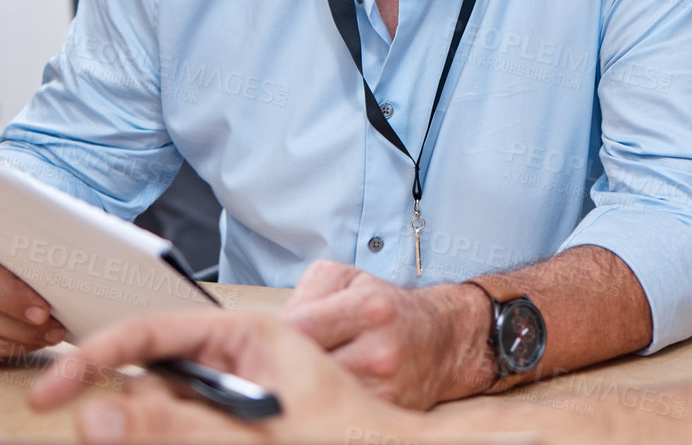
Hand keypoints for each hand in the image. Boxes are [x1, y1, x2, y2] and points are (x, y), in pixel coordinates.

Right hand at [27, 310, 425, 444]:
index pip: (152, 332)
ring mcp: (239, 387)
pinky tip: (182, 431)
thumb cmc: (345, 442)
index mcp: (248, 334)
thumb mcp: (254, 437)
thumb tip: (95, 416)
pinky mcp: (239, 416)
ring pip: (168, 406)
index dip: (94, 360)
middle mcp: (240, 354)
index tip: (47, 395)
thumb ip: (173, 426)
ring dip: (154, 428)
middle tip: (97, 432)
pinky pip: (190, 422)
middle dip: (124, 406)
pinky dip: (174, 433)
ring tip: (200, 432)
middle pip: (153, 373)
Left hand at [281, 261, 494, 408]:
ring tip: (291, 376)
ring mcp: (382, 387)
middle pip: (302, 367)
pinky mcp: (383, 412)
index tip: (248, 343)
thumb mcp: (349, 279)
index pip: (297, 328)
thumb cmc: (389, 307)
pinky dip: (319, 402)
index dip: (267, 339)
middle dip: (277, 365)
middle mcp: (379, 350)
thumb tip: (271, 326)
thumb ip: (306, 294)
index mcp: (368, 308)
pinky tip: (317, 392)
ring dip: (297, 387)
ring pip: (314, 393)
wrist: (443, 339)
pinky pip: (334, 410)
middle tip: (262, 363)